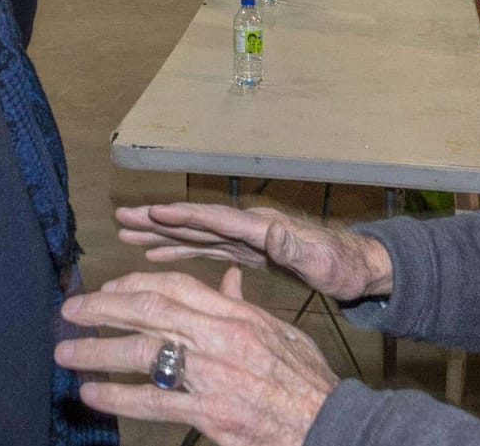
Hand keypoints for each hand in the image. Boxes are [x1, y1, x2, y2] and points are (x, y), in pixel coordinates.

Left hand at [59, 267, 336, 445]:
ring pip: (143, 353)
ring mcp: (211, 376)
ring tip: (66, 353)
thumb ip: (245, 304)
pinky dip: (119, 396)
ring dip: (98, 351)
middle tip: (70, 310)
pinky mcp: (208, 413)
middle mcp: (218, 338)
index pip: (175, 287)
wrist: (325, 421)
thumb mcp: (279, 330)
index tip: (108, 288)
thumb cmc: (305, 377)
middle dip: (103, 309)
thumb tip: (227, 278)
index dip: (135, 284)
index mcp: (235, 315)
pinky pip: (153, 402)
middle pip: (149, 312)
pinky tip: (93, 394)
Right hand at [114, 203, 391, 300]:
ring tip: (126, 231)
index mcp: (263, 228)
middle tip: (121, 215)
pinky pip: (205, 249)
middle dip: (158, 219)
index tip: (153, 212)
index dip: (185, 216)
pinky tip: (157, 254)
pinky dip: (179, 250)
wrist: (358, 268)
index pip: (216, 219)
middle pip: (196, 221)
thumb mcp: (323, 262)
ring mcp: (245, 239)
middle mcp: (249, 227)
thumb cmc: (343, 267)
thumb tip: (272, 229)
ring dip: (160, 233)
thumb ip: (296, 248)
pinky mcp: (246, 252)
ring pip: (194, 234)